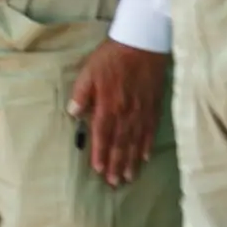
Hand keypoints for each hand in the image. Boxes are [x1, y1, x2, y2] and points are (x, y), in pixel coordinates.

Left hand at [68, 39, 166, 187]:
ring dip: (132, 160)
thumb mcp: (88, 71)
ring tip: (129, 177)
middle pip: (121, 143)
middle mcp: (126, 113)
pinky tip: (145, 157)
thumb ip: (81, 93)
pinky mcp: (153, 106)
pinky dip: (147, 145)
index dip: (101, 153)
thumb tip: (73, 113)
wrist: (142, 43)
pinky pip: (150, 131)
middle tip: (115, 183)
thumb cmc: (111, 56)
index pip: (103, 135)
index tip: (99, 170)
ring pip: (136, 141)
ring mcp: (141, 111)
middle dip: (117, 164)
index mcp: (108, 105)